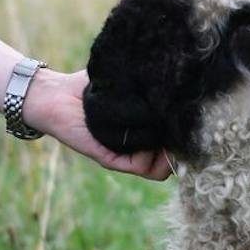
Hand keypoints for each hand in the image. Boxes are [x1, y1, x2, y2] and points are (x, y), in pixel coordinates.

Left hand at [23, 68, 173, 181]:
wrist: (55, 94)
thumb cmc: (90, 85)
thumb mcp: (127, 85)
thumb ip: (148, 88)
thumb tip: (181, 80)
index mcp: (143, 132)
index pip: (176, 146)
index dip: (188, 136)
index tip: (195, 120)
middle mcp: (137, 148)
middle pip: (173, 161)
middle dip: (182, 146)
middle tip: (183, 125)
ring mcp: (125, 156)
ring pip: (161, 170)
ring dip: (167, 152)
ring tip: (163, 127)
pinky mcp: (110, 159)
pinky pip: (142, 167)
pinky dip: (150, 155)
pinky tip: (145, 131)